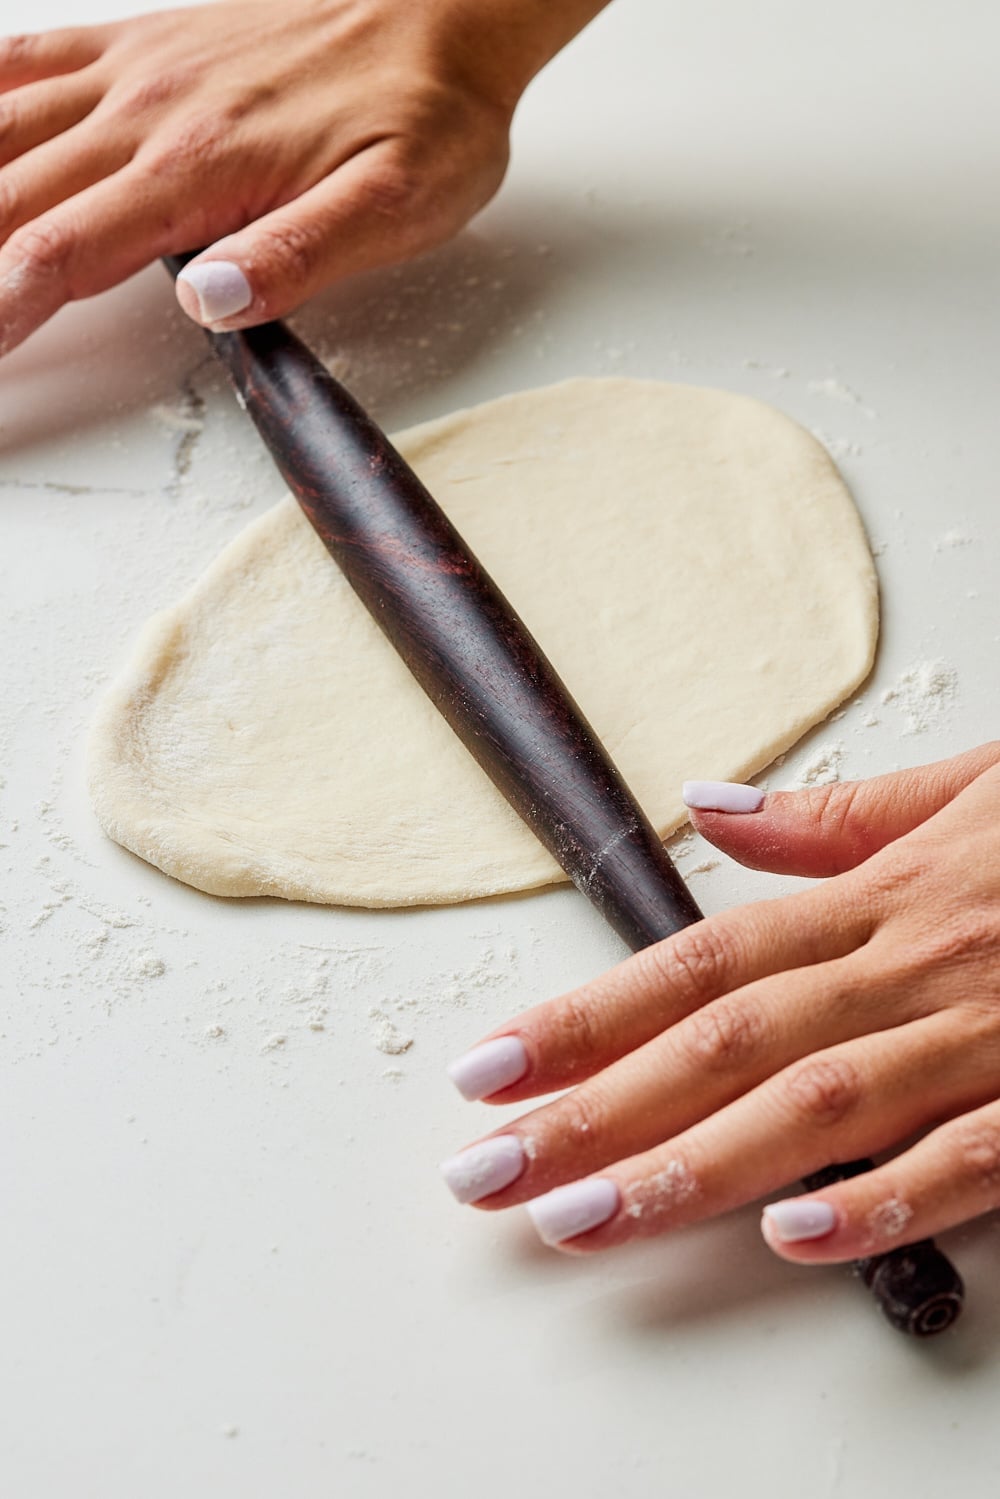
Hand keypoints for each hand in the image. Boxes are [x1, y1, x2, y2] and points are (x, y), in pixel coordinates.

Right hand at [0, 0, 607, 353]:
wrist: (441, 5)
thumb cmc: (425, 111)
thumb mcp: (396, 205)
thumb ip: (299, 255)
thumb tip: (212, 303)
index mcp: (199, 169)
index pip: (62, 252)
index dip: (1, 312)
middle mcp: (147, 114)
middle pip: (10, 200)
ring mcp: (134, 72)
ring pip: (3, 133)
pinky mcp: (139, 46)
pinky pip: (27, 65)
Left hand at [440, 743, 999, 1264]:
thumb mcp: (964, 789)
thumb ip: (834, 812)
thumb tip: (710, 803)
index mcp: (879, 899)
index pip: (698, 960)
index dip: (584, 1016)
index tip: (486, 1069)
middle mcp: (913, 965)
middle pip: (726, 1045)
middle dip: (595, 1112)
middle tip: (485, 1172)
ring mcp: (986, 1034)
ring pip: (820, 1108)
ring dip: (693, 1170)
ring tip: (581, 1221)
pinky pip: (973, 1157)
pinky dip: (886, 1200)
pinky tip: (796, 1243)